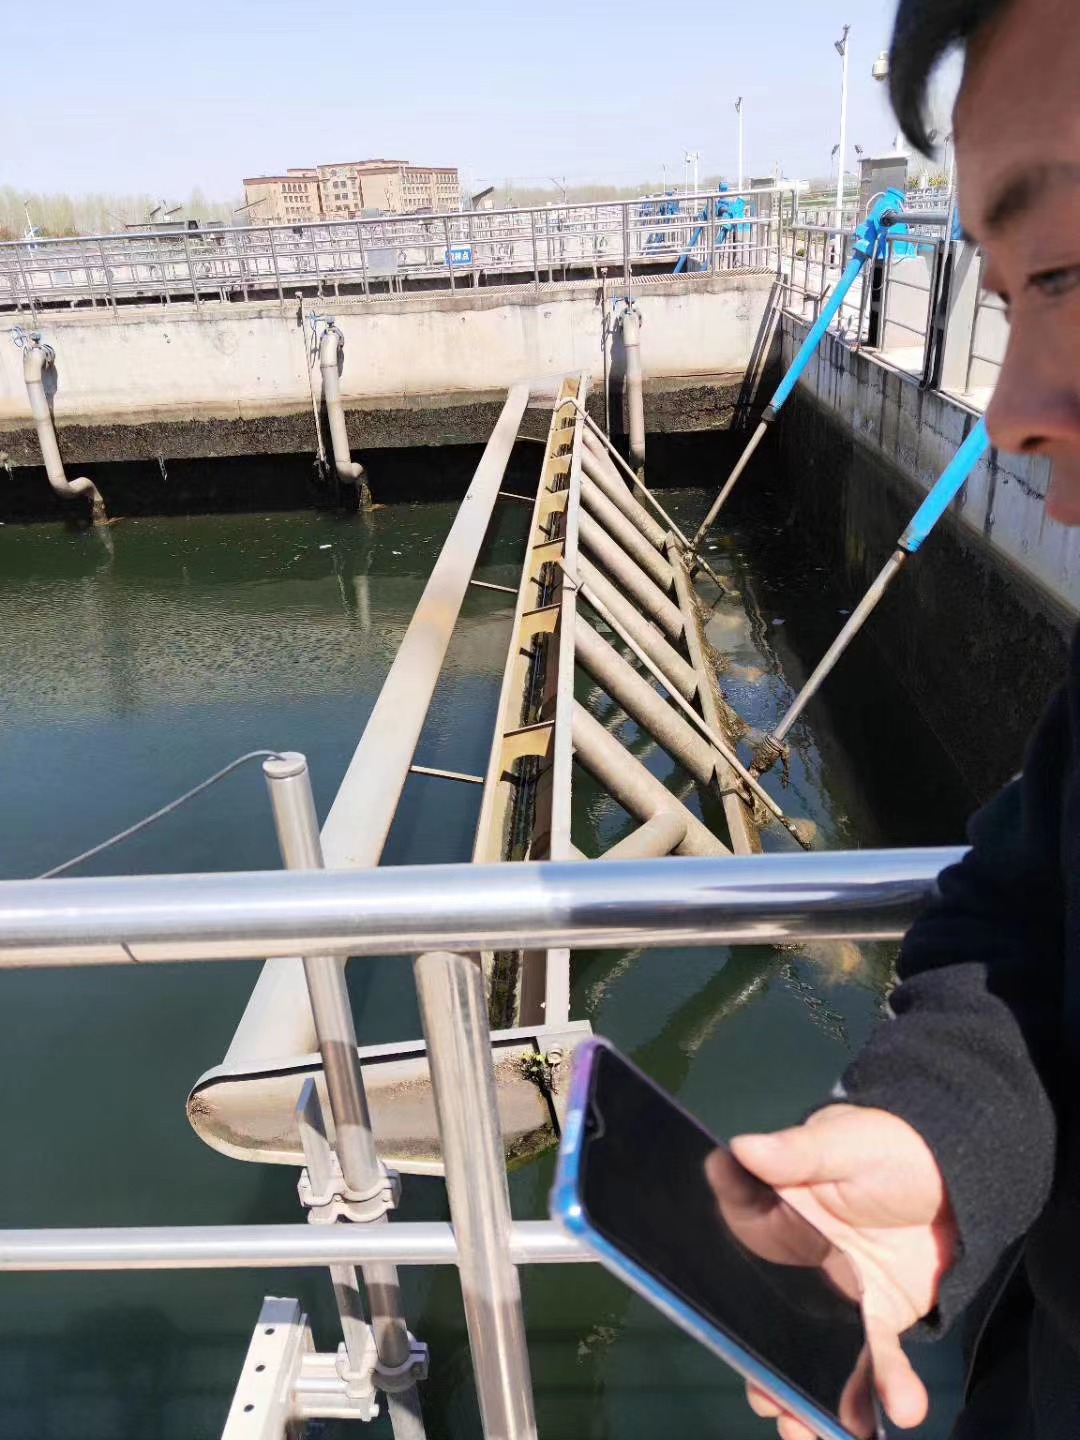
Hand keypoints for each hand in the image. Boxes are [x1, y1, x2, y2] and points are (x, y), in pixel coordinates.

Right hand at [706, 1104, 956, 1439]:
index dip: (726, 1297)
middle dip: (766, 1372)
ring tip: (814, 1429)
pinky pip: (878, 1359)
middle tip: (771, 1405)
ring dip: (814, 1399)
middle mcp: (795, 1267)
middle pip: (769, 1324)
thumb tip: (742, 1147)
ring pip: (816, 1356)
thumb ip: (797, 1152)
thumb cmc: (881, 1143)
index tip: (725, 1333)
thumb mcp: (840, 1142)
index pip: (736, 1258)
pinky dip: (887, 1387)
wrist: (950, 1167)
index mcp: (771, 1216)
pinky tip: (901, 1407)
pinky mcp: (879, 1318)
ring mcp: (836, 1298)